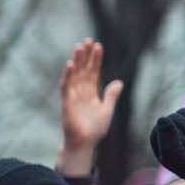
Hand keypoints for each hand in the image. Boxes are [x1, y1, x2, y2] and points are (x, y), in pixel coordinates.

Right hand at [58, 39, 123, 175]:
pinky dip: (67, 76)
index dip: (96, 59)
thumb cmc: (94, 130)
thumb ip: (111, 95)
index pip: (93, 72)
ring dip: (76, 61)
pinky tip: (69, 65)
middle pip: (83, 69)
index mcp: (91, 93)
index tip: (98, 46)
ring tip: (79, 47)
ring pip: (74, 75)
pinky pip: (66, 86)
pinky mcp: (66, 102)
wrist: (84, 143)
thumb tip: (119, 81)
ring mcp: (73, 96)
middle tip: (88, 40)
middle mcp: (81, 92)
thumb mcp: (107, 110)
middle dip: (85, 55)